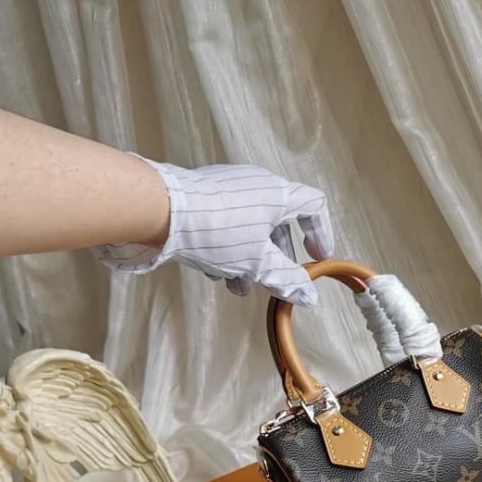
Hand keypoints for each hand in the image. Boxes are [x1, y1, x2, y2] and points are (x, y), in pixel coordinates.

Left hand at [94, 159, 333, 305]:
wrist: (159, 210)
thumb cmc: (217, 232)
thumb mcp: (258, 263)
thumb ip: (287, 279)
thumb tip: (310, 296)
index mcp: (277, 194)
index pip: (314, 205)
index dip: (322, 232)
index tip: (318, 257)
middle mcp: (256, 184)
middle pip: (280, 221)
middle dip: (280, 255)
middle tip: (277, 279)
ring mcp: (228, 187)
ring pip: (252, 226)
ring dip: (252, 258)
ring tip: (239, 285)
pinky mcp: (204, 195)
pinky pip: (228, 222)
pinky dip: (230, 247)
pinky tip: (215, 271)